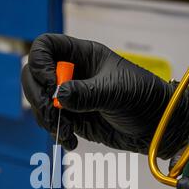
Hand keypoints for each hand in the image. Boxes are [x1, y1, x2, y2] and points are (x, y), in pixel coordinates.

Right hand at [22, 34, 188, 158]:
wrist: (154, 128)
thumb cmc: (144, 98)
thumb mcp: (116, 91)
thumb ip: (87, 93)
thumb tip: (58, 96)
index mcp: (82, 55)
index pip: (46, 47)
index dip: (40, 62)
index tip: (51, 82)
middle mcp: (72, 74)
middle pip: (34, 77)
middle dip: (38, 96)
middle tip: (52, 112)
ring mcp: (70, 97)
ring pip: (40, 103)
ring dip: (47, 119)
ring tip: (66, 132)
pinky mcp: (73, 119)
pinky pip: (52, 124)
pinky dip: (56, 134)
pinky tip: (71, 142)